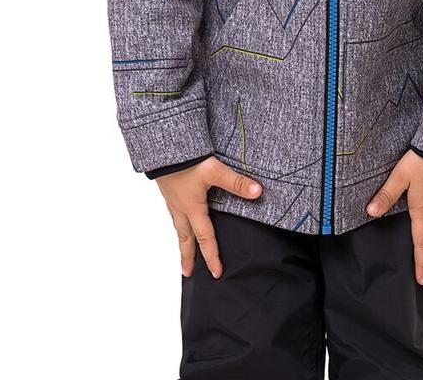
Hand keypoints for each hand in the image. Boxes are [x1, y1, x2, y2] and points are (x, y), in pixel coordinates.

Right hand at [154, 155, 262, 278]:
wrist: (164, 149)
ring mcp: (172, 200)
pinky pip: (173, 212)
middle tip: (187, 273)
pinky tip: (179, 216)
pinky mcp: (168, 190)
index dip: (212, 257)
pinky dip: (177, 222)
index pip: (205, 238)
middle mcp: (181, 208)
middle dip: (187, 257)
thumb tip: (257, 193)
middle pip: (185, 238)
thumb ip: (236, 182)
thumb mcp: (215, 170)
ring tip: (183, 248)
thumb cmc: (187, 160)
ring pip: (177, 226)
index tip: (216, 273)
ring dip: (181, 240)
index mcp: (193, 209)